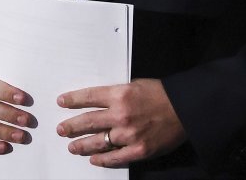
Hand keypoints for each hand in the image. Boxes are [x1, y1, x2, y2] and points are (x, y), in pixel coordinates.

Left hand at [56, 78, 185, 167]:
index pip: (89, 97)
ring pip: (98, 141)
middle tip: (60, 129)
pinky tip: (93, 159)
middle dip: (71, 125)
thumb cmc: (161, 94)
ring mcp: (129, 134)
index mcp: (119, 94)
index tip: (61, 102)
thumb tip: (99, 101)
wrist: (185, 109)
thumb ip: (117, 94)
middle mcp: (121, 114)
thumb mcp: (135, 85)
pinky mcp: (138, 150)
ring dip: (82, 144)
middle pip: (88, 121)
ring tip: (71, 147)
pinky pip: (115, 157)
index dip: (72, 100)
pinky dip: (102, 159)